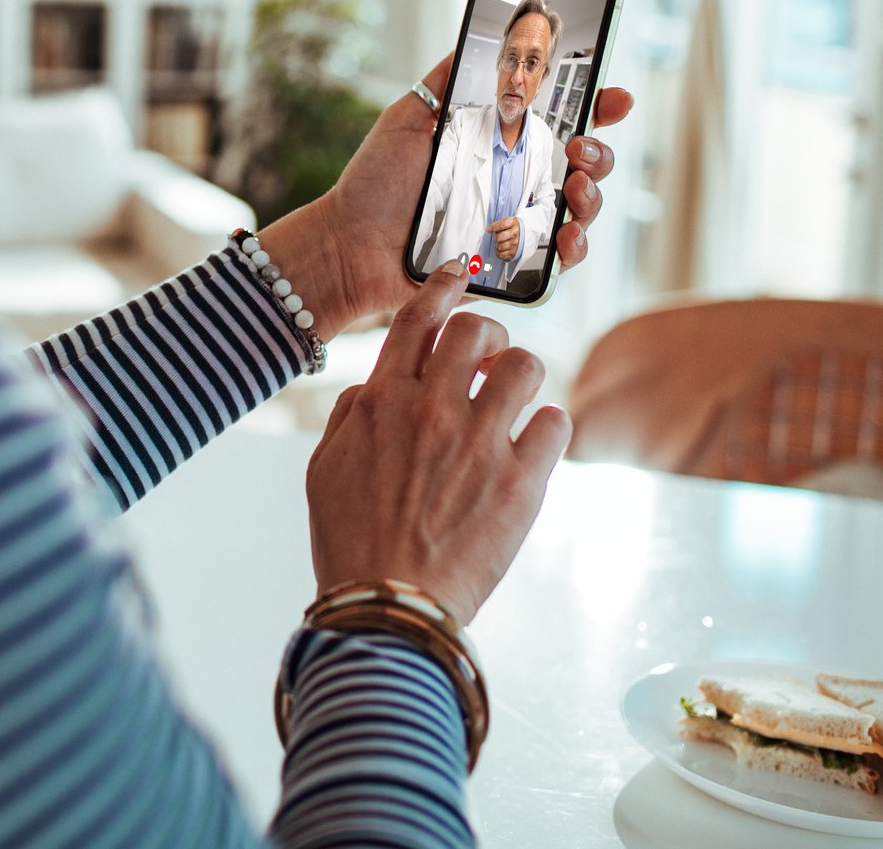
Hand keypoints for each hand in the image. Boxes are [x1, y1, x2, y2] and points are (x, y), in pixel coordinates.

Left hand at [259, 55, 633, 335]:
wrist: (349, 243)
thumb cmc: (376, 183)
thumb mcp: (409, 118)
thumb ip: (446, 82)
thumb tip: (475, 34)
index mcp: (499, 144)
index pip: (560, 122)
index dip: (596, 108)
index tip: (615, 96)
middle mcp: (515, 182)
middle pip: (583, 165)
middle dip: (599, 153)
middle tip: (581, 148)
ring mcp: (517, 223)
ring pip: (580, 210)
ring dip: (592, 196)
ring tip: (575, 186)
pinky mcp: (511, 265)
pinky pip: (557, 260)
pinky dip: (573, 247)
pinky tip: (567, 234)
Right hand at [305, 262, 571, 621]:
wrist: (388, 609)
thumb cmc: (351, 543)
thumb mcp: (324, 470)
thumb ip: (350, 415)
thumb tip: (374, 385)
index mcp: (383, 401)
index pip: (419, 317)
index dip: (444, 286)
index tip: (460, 274)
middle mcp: (434, 410)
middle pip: (479, 330)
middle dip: (489, 337)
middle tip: (488, 362)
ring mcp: (482, 444)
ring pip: (527, 366)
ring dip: (523, 377)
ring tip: (515, 402)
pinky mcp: (523, 483)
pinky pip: (558, 422)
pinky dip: (551, 426)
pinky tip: (536, 444)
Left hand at [486, 216, 520, 260]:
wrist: (519, 234)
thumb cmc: (509, 227)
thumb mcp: (504, 221)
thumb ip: (497, 224)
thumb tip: (489, 230)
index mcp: (513, 222)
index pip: (502, 225)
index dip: (494, 228)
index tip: (489, 230)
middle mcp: (515, 233)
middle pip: (499, 237)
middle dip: (496, 238)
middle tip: (498, 237)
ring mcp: (516, 243)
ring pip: (500, 247)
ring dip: (497, 246)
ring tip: (500, 243)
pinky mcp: (514, 252)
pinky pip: (501, 255)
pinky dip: (498, 253)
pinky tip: (500, 249)